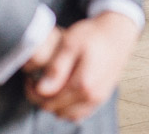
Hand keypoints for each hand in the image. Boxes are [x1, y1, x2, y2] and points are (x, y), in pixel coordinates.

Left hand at [25, 12, 139, 121]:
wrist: (117, 33)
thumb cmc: (93, 35)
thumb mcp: (71, 43)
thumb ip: (56, 68)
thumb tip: (42, 89)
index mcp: (82, 84)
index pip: (48, 101)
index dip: (33, 92)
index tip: (30, 79)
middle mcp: (91, 96)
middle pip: (55, 109)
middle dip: (42, 98)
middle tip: (38, 81)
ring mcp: (98, 99)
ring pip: (67, 114)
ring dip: (55, 104)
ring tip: (51, 86)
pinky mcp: (101, 98)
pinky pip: (79, 114)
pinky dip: (68, 108)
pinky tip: (64, 92)